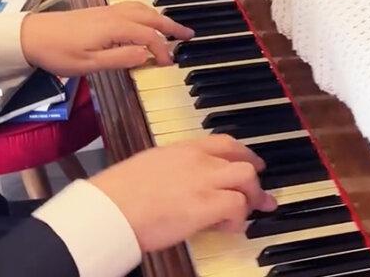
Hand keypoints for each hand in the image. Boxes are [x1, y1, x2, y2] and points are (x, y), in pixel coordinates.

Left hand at [19, 2, 192, 75]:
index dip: (161, 50)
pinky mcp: (99, 13)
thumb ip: (120, 59)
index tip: (168, 64)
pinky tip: (145, 21)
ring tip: (172, 28)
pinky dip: (145, 13)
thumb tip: (146, 57)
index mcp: (114, 28)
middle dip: (170, 26)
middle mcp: (114, 15)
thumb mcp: (90, 64)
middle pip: (149, 17)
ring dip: (159, 17)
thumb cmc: (58, 52)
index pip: (148, 36)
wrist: (32, 35)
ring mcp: (106, 11)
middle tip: (189, 35)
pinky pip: (130, 8)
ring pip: (140, 9)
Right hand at [89, 134, 277, 251]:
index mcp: (182, 148)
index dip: (244, 153)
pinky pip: (238, 207)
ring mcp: (204, 181)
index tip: (252, 162)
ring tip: (244, 214)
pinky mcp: (206, 205)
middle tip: (259, 196)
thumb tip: (184, 184)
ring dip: (251, 199)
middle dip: (255, 180)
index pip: (224, 142)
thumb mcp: (149, 166)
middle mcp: (197, 160)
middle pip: (242, 161)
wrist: (110, 209)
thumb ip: (173, 169)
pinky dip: (238, 219)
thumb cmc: (119, 193)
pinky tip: (227, 228)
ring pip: (247, 180)